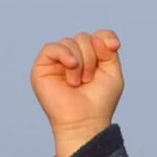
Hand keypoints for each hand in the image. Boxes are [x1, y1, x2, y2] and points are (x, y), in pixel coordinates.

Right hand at [32, 30, 122, 156]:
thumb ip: (109, 51)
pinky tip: (72, 68)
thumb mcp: (112, 74)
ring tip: (79, 82)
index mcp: (89, 58)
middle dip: (92, 57)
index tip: (114, 46)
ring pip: (69, 42)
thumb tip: (97, 38)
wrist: (85, 121)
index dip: (105, 37)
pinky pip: (52, 48)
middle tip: (90, 79)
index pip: (96, 36)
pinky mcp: (42, 67)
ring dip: (81, 62)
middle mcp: (72, 57)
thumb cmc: (99, 102)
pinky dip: (65, 55)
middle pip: (83, 38)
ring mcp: (57, 61)